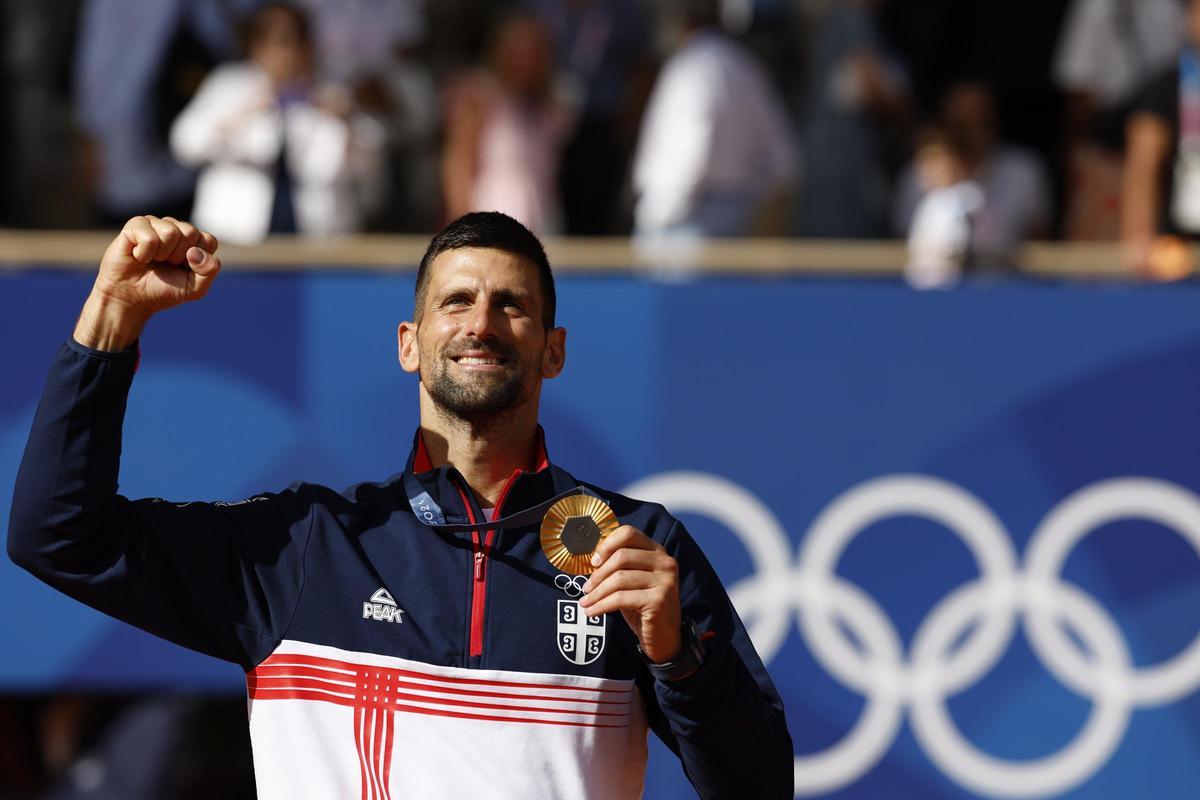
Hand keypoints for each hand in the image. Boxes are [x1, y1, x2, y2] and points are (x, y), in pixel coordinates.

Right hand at [75, 216, 220, 350]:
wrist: (131, 298)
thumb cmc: (163, 290)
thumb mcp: (195, 288)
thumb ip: (209, 270)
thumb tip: (196, 251)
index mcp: (193, 241)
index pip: (208, 240)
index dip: (198, 261)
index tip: (184, 269)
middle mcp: (176, 228)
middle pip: (190, 233)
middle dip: (179, 257)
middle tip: (165, 265)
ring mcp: (156, 224)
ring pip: (170, 232)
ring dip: (161, 255)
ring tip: (152, 261)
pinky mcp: (135, 225)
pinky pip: (149, 238)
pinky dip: (144, 254)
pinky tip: (138, 257)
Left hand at [579, 526, 681, 663]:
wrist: (664, 638)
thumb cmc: (642, 607)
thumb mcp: (632, 581)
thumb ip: (619, 566)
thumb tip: (591, 558)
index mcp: (657, 552)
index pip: (629, 533)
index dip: (607, 545)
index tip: (593, 562)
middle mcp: (665, 562)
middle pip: (621, 556)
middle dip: (598, 574)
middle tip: (585, 588)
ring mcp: (664, 581)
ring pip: (619, 578)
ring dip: (596, 592)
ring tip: (585, 602)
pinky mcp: (658, 600)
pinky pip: (620, 598)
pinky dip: (601, 605)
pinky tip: (592, 612)